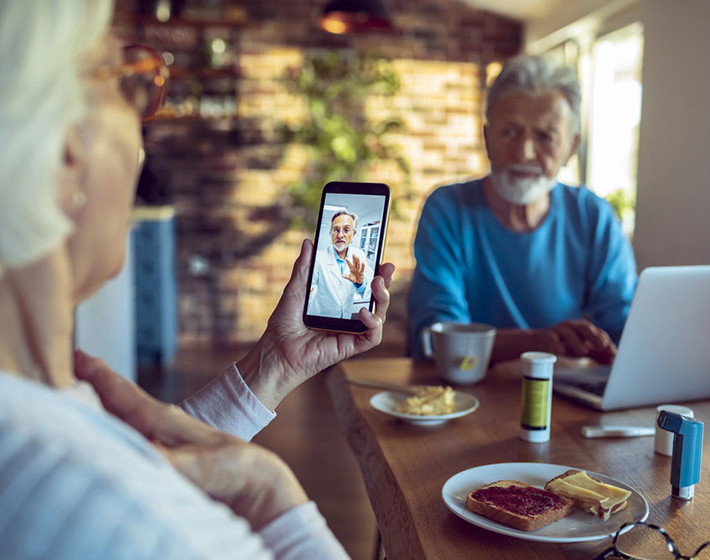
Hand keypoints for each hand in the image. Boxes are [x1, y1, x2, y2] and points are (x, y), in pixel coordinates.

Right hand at [74, 350, 307, 529]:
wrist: (252, 474)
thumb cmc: (226, 466)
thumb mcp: (194, 465)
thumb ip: (163, 460)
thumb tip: (133, 452)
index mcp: (160, 419)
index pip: (121, 392)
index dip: (98, 375)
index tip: (77, 355)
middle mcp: (159, 422)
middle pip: (118, 398)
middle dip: (93, 383)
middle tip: (71, 365)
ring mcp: (164, 434)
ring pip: (126, 412)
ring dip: (103, 402)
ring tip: (82, 392)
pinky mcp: (169, 450)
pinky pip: (134, 430)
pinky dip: (117, 424)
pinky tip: (112, 428)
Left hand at [238, 239, 394, 410]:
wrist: (276, 352)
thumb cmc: (283, 326)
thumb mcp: (295, 290)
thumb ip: (304, 268)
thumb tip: (309, 243)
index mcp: (337, 303)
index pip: (361, 286)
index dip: (373, 273)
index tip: (378, 257)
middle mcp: (348, 317)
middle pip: (375, 300)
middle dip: (385, 283)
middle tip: (386, 267)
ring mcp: (351, 332)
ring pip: (379, 316)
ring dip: (383, 299)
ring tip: (377, 284)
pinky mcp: (350, 346)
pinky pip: (372, 337)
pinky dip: (374, 324)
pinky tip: (364, 313)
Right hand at [531, 320, 616, 363]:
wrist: (535, 343)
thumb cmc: (561, 345)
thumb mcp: (580, 348)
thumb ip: (596, 354)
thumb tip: (613, 361)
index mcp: (581, 329)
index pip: (597, 332)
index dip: (606, 342)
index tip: (614, 354)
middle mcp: (570, 326)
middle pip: (584, 327)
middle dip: (595, 337)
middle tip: (602, 347)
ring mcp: (557, 330)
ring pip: (568, 332)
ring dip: (577, 341)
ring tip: (584, 352)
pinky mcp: (545, 336)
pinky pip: (551, 339)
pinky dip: (557, 346)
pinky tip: (561, 353)